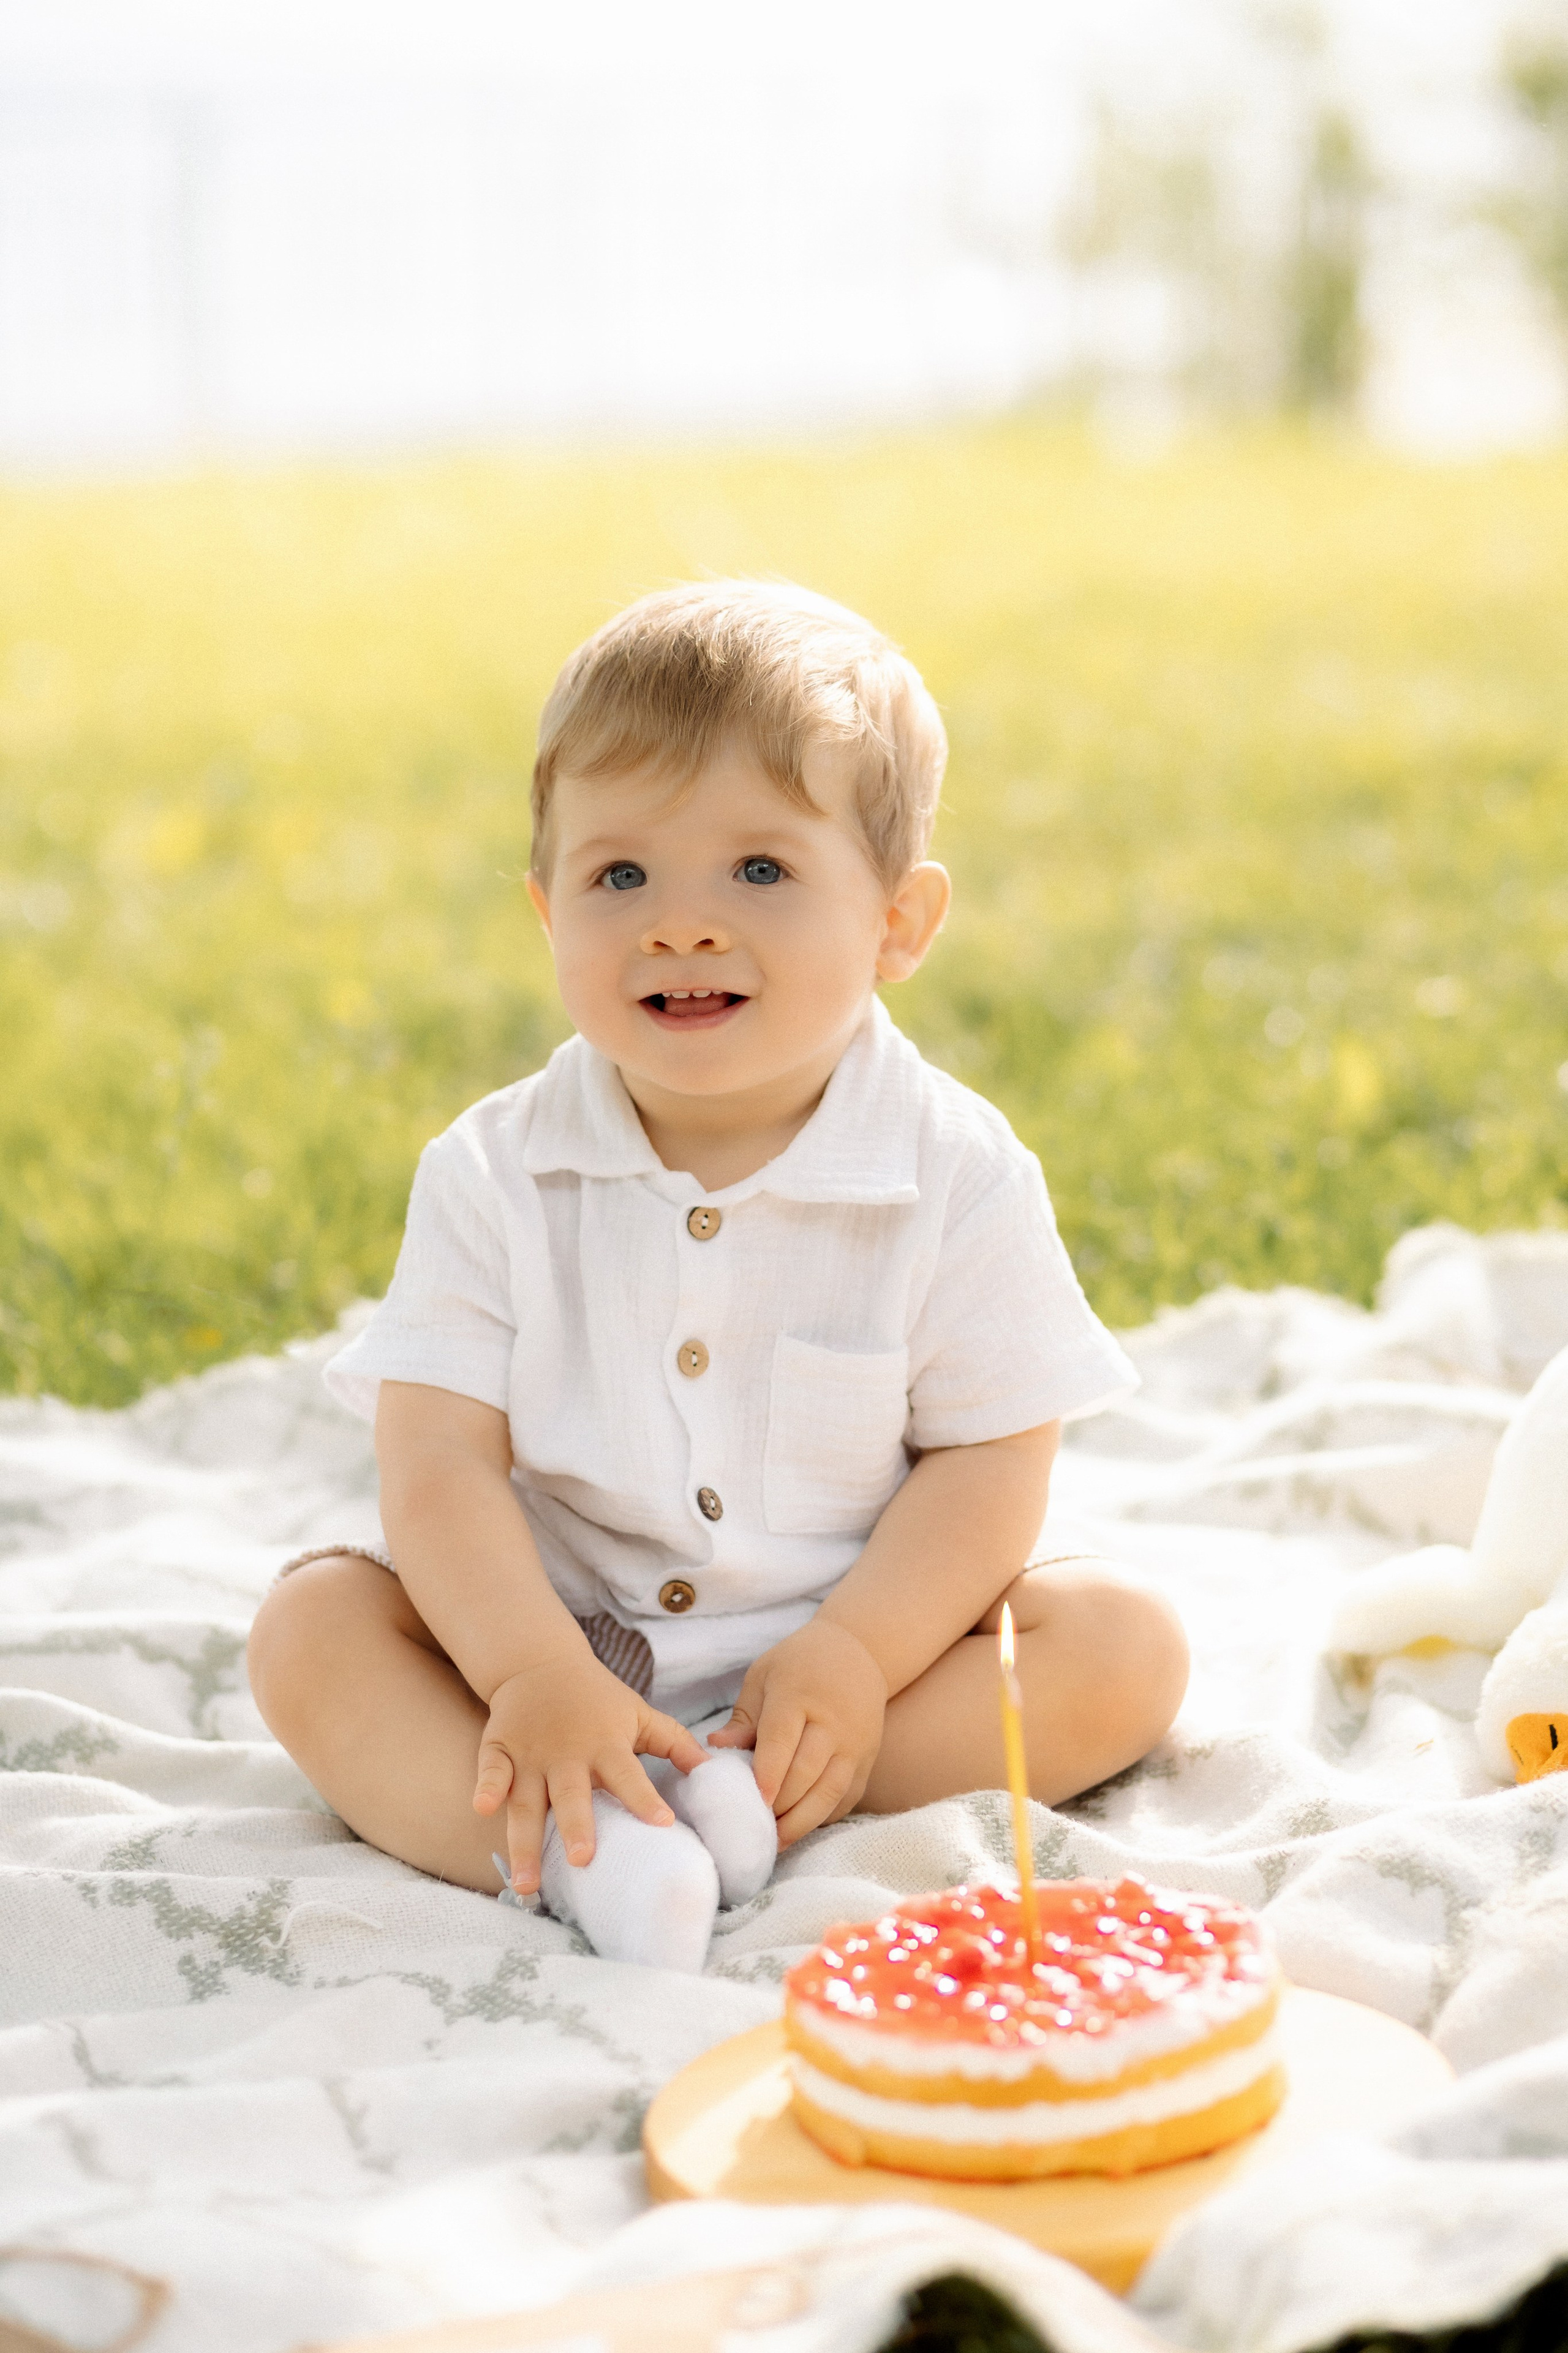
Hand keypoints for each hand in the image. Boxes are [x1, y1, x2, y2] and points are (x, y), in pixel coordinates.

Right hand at [473, 1644, 706, 1894]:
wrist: (541, 1663)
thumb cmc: (598, 1699)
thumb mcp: (639, 1713)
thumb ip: (674, 1742)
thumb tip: (712, 1770)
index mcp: (606, 1745)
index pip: (630, 1775)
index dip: (645, 1798)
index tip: (663, 1824)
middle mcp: (567, 1754)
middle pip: (572, 1795)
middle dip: (577, 1827)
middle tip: (584, 1860)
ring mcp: (530, 1754)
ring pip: (527, 1802)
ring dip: (525, 1841)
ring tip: (528, 1883)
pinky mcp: (499, 1747)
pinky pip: (490, 1770)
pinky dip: (485, 1787)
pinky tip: (481, 1809)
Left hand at [708, 1619, 886, 1845]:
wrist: (859, 1653)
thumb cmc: (799, 1665)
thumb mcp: (764, 1677)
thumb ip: (743, 1718)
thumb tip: (714, 1748)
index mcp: (798, 1696)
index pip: (781, 1740)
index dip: (766, 1774)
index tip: (752, 1802)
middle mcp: (831, 1723)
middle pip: (805, 1773)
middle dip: (779, 1806)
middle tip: (751, 1828)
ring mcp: (854, 1745)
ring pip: (829, 1792)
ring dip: (801, 1822)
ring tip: (774, 1841)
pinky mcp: (867, 1761)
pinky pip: (846, 1798)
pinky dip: (823, 1817)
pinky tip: (800, 1828)